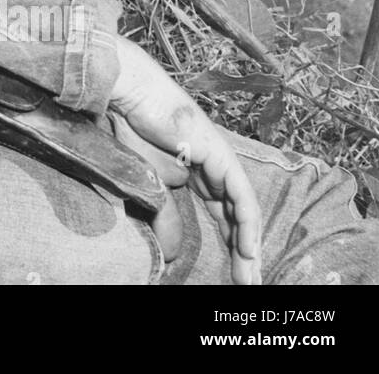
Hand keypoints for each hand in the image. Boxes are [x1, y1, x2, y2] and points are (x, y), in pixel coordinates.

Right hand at [110, 37, 262, 284]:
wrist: (129, 96)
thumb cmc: (128, 129)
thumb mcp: (145, 184)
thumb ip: (162, 214)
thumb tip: (172, 253)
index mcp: (196, 173)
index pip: (221, 214)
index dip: (228, 243)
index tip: (231, 273)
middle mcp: (214, 170)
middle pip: (236, 217)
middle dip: (242, 252)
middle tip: (247, 283)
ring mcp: (221, 161)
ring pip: (243, 211)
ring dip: (249, 245)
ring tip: (250, 276)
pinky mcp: (222, 156)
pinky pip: (241, 196)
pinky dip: (247, 224)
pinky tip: (248, 249)